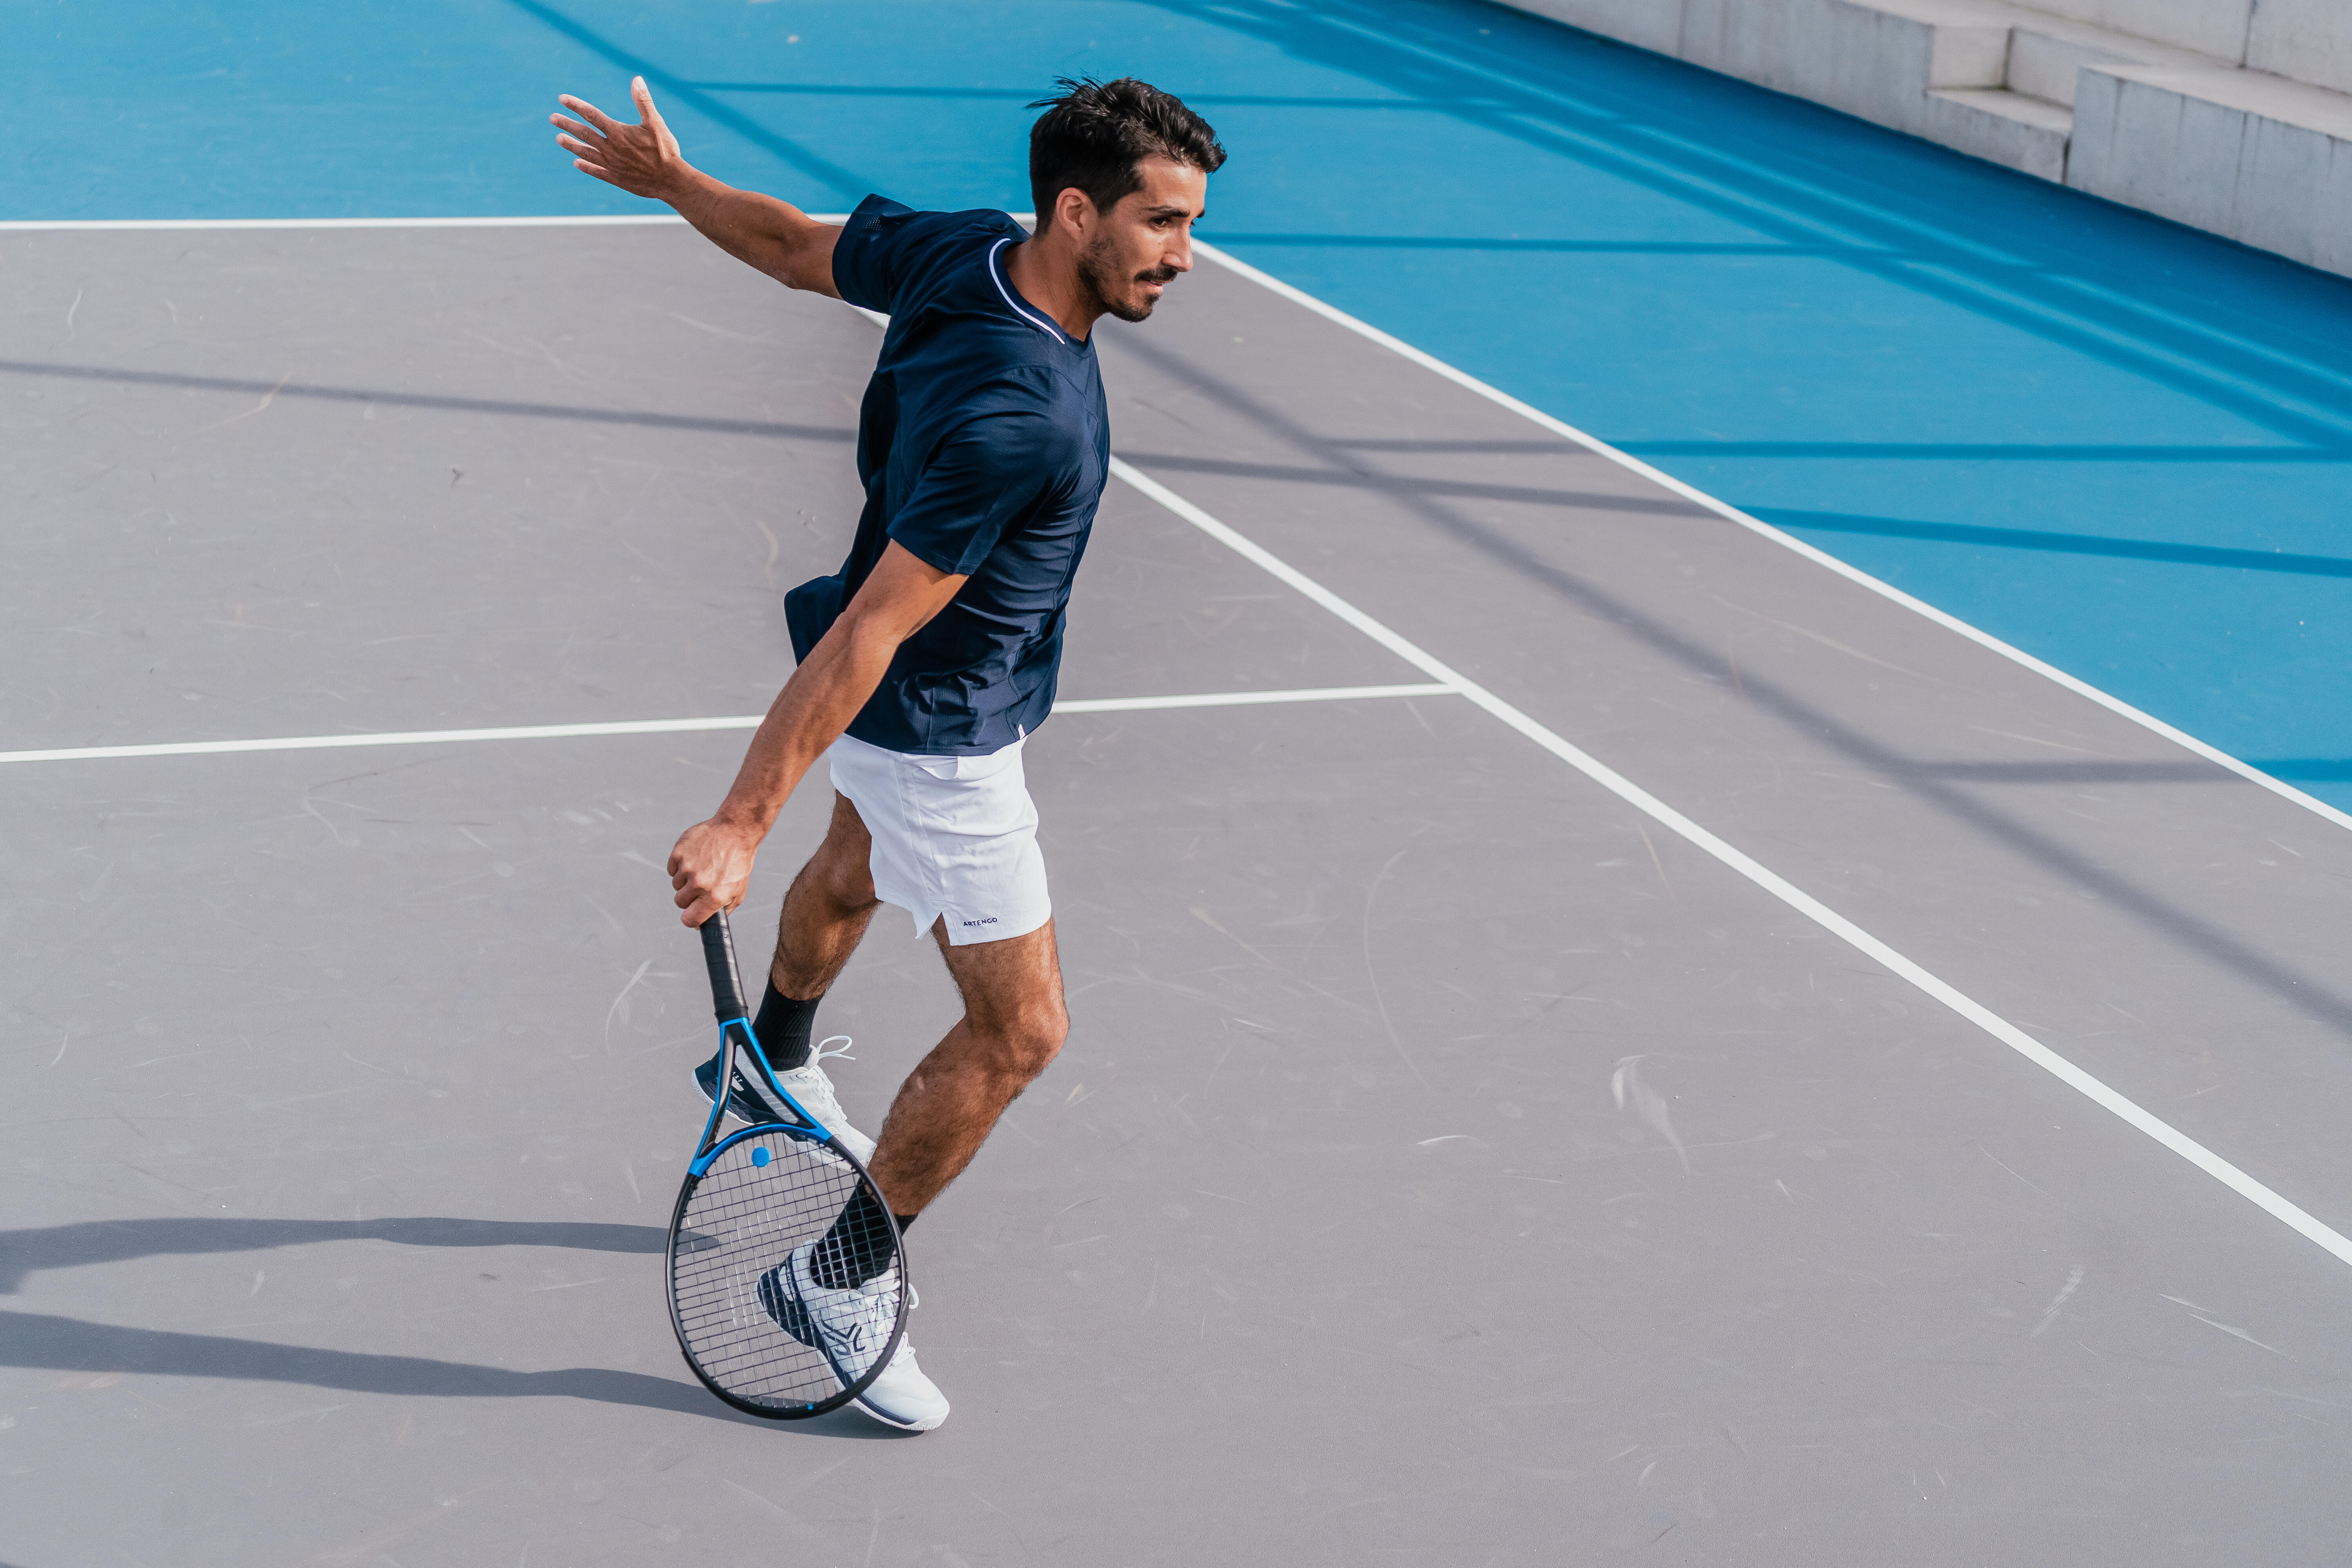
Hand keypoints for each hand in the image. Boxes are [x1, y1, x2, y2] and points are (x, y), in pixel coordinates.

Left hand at [552, 77, 686, 200]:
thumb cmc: (665, 151)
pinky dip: (586, 166)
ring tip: (558, 139)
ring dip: (571, 145)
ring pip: (586, 152)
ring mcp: (612, 165)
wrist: (671, 181)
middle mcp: (611, 148)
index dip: (576, 106)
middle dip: (567, 124)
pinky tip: (576, 163)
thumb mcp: (655, 123)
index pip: (592, 115)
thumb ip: (643, 101)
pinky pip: (596, 171)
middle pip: (584, 133)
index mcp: (618, 133)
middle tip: (552, 118)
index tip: (562, 99)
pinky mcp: (617, 178)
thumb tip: (636, 79)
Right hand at [667, 817, 760, 926]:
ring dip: (685, 880)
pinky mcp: (678, 853)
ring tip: (702, 868)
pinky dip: (680, 866)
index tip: (692, 914)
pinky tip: (695, 858)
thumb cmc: (738, 863)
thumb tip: (701, 925)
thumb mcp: (738, 891)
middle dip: (689, 897)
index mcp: (714, 896)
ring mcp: (687, 868)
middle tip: (701, 885)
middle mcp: (699, 884)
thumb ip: (721, 911)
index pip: (689, 919)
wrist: (736, 832)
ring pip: (676, 885)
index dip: (690, 918)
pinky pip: (672, 869)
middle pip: (680, 902)